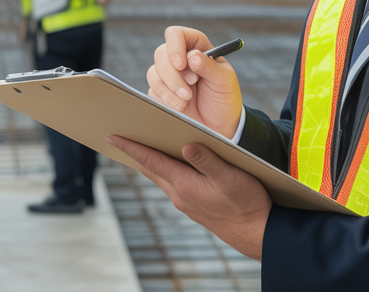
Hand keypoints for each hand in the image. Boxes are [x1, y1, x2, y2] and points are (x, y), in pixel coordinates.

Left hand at [107, 136, 269, 259]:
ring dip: (149, 162)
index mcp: (185, 184)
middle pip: (150, 169)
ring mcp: (186, 202)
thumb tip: (186, 146)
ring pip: (160, 177)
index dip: (131, 147)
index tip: (111, 136)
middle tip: (118, 136)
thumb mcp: (230, 177)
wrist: (257, 233)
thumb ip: (207, 161)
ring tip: (139, 145)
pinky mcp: (194, 206)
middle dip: (134, 153)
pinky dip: (164, 171)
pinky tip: (169, 164)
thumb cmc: (247, 203)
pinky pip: (171, 184)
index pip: (151, 162)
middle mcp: (180, 195)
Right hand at [147, 27, 241, 136]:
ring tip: (186, 102)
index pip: (177, 35)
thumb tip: (191, 56)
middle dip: (173, 76)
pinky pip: (152, 90)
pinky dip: (165, 100)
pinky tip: (181, 107)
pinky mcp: (160, 91)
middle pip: (161, 53)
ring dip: (169, 90)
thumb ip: (209, 67)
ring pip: (154, 72)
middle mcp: (181, 58)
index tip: (181, 65)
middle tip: (188, 94)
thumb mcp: (224, 82)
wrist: (219, 126)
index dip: (175, 46)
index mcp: (198, 47)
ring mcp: (168, 75)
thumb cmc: (225, 99)